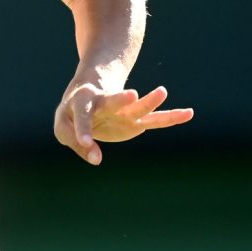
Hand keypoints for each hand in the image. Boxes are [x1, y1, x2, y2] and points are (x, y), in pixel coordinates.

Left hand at [55, 84, 193, 164]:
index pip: (82, 116)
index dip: (83, 131)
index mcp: (82, 103)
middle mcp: (104, 103)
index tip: (87, 145)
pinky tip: (188, 113)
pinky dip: (171, 117)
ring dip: (149, 101)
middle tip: (132, 94)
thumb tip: (96, 159)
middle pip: (112, 100)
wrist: (87, 98)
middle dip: (121, 99)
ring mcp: (122, 111)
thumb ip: (77, 143)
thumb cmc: (71, 114)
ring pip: (137, 107)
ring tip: (162, 92)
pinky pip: (155, 120)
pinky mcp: (135, 121)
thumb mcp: (63, 127)